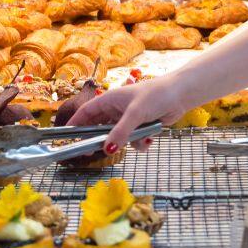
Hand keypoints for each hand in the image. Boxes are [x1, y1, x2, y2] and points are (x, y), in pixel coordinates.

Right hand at [69, 77, 190, 152]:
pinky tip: (150, 137)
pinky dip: (140, 142)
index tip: (67, 137)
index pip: (86, 112)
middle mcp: (116, 109)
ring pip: (118, 137)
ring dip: (128, 141)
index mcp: (109, 99)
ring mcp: (128, 119)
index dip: (76, 123)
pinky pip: (133, 141)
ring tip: (139, 137)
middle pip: (99, 128)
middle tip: (93, 152)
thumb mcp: (135, 114)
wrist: (180, 95)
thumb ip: (120, 132)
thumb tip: (107, 149)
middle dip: (100, 139)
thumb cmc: (155, 95)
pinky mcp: (140, 127)